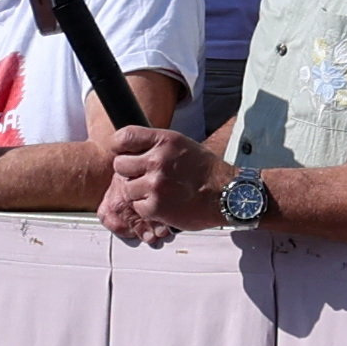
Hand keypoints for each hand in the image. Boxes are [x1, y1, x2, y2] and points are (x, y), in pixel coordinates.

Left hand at [94, 122, 231, 244]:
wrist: (227, 195)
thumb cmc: (206, 171)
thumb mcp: (182, 146)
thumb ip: (156, 146)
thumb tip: (129, 149)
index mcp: (165, 141)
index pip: (124, 137)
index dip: (119, 146)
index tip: (122, 152)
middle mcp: (158, 160)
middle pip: (120, 164)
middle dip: (130, 172)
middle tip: (145, 177)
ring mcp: (155, 184)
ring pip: (127, 188)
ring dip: (139, 193)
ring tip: (159, 192)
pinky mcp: (155, 206)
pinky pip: (137, 207)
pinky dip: (148, 208)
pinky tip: (164, 203)